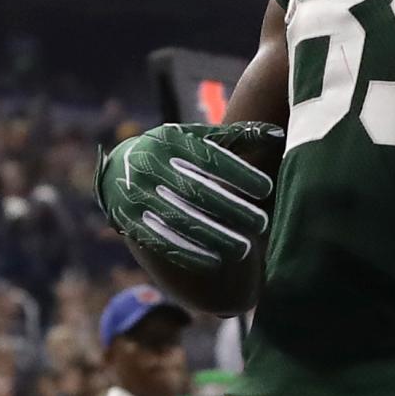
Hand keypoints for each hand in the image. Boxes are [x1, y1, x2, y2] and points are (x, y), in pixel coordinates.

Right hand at [96, 120, 282, 270]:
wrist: (116, 172)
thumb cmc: (173, 154)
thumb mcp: (196, 139)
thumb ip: (236, 137)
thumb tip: (278, 133)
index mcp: (168, 140)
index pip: (208, 157)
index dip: (238, 173)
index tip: (265, 188)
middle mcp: (148, 164)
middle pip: (196, 190)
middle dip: (232, 209)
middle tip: (261, 223)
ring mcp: (135, 194)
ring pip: (180, 219)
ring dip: (214, 237)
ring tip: (245, 249)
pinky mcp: (129, 221)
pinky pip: (161, 241)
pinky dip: (189, 253)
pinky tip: (215, 262)